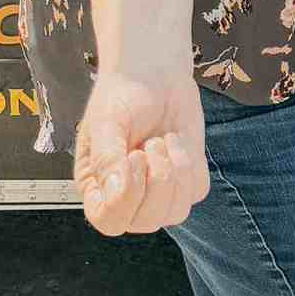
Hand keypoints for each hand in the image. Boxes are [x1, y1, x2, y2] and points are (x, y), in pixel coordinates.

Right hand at [74, 68, 209, 235]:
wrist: (156, 73)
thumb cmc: (123, 94)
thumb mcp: (107, 122)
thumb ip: (107, 158)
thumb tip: (117, 190)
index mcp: (98, 184)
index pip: (108, 220)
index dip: (125, 199)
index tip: (133, 158)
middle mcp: (127, 195)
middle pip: (146, 222)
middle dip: (156, 181)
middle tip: (150, 144)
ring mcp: (158, 190)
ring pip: (175, 212)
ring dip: (175, 173)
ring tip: (162, 141)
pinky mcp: (186, 180)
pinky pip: (196, 192)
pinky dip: (190, 165)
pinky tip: (175, 141)